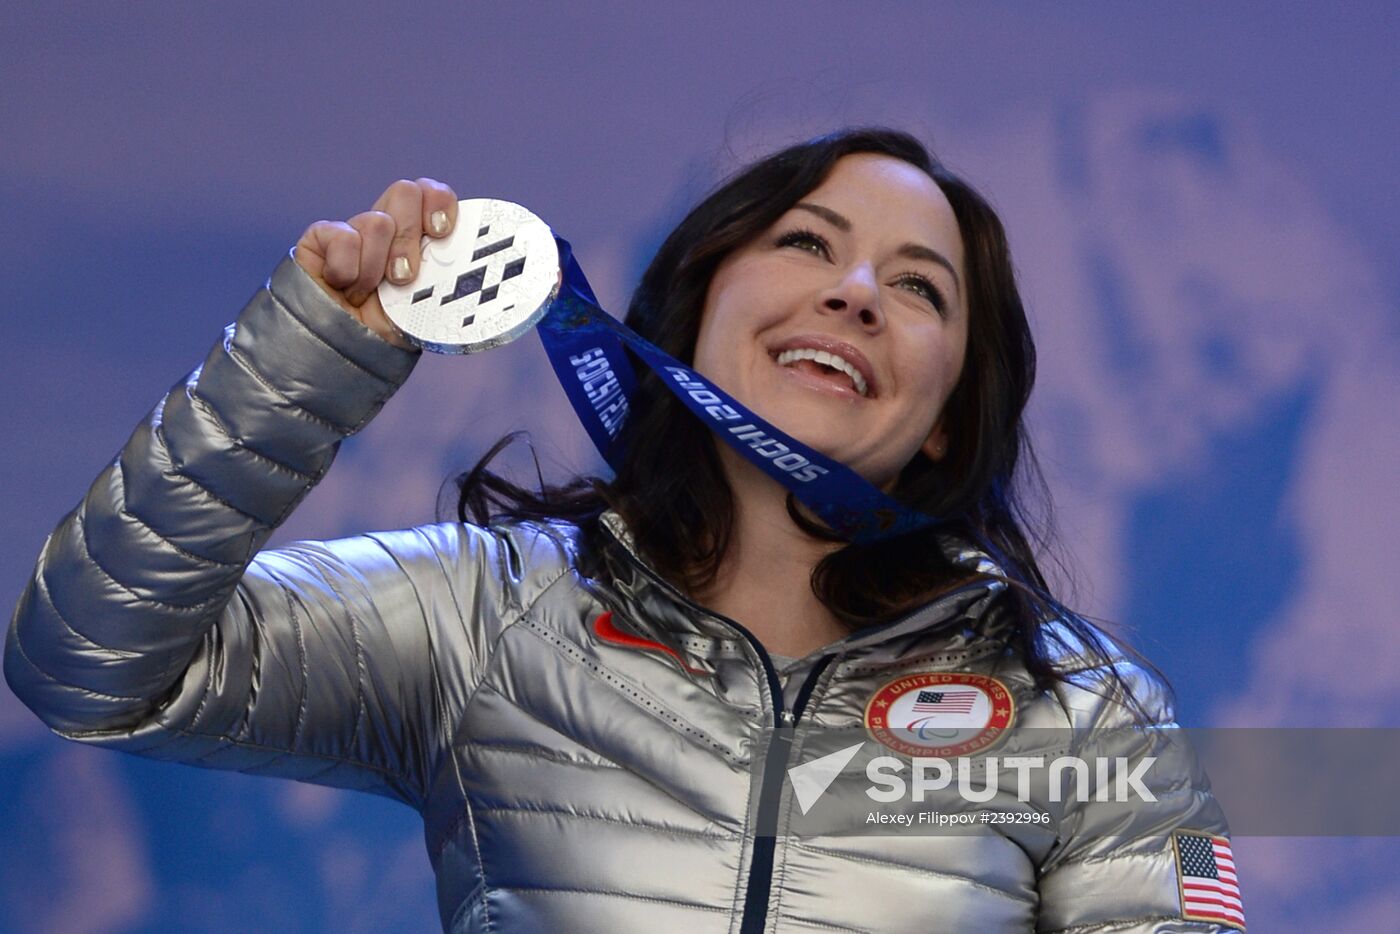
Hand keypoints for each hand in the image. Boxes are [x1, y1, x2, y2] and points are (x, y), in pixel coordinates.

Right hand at [294, 178, 457, 347]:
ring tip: (367, 294)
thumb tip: (478, 273)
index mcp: (419, 237)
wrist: (344, 354)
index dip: (440, 201)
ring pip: (376, 221)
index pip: (434, 195)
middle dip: (409, 237)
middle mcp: (388, 228)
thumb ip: (449, 282)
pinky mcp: (320, 238)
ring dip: (376, 267)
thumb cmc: (389, 332)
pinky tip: (343, 287)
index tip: (442, 231)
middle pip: (405, 192)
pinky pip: (341, 236)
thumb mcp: (429, 308)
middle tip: (404, 277)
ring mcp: (354, 230)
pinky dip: (346, 269)